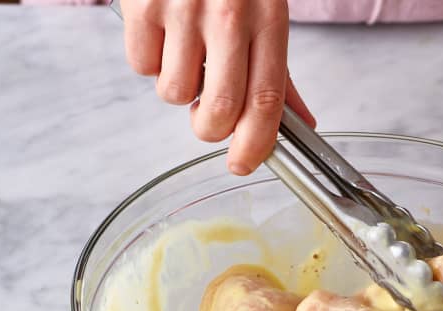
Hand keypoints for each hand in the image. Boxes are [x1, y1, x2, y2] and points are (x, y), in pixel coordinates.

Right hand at [120, 0, 314, 174]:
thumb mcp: (267, 12)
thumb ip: (280, 73)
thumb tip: (301, 124)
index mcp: (268, 20)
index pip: (266, 102)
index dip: (255, 145)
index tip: (242, 164)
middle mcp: (229, 16)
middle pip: (219, 109)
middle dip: (209, 128)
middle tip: (206, 114)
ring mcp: (183, 9)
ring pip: (174, 93)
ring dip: (178, 88)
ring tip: (185, 53)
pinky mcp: (143, 5)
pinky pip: (141, 66)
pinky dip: (149, 61)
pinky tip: (163, 34)